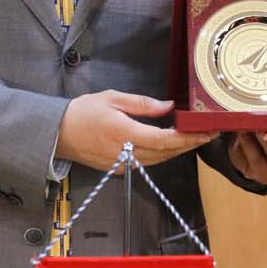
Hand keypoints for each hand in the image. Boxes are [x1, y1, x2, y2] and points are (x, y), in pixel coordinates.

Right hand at [56, 90, 215, 170]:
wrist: (58, 133)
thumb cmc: (84, 111)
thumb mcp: (113, 98)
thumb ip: (142, 104)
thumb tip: (168, 107)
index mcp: (125, 133)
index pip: (165, 140)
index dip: (188, 138)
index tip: (206, 131)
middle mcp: (125, 153)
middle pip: (166, 153)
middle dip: (189, 144)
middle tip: (209, 134)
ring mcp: (122, 164)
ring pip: (158, 160)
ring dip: (178, 151)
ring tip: (195, 138)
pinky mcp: (117, 169)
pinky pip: (147, 163)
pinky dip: (162, 154)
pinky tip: (171, 145)